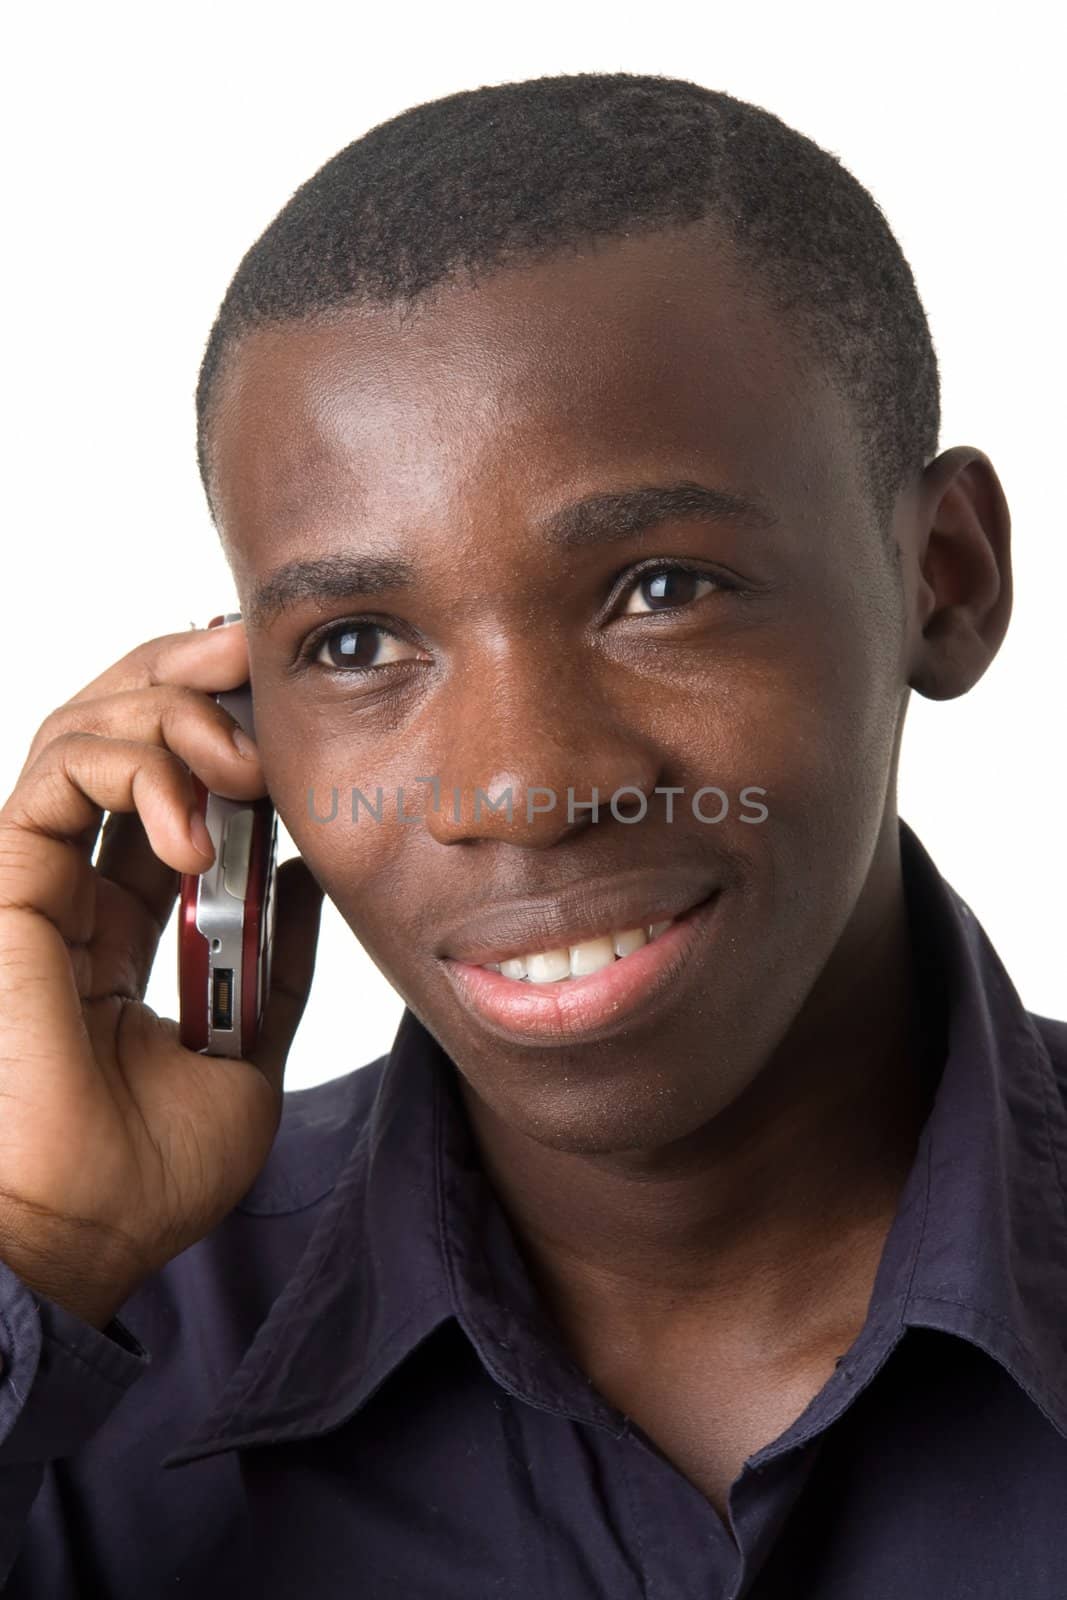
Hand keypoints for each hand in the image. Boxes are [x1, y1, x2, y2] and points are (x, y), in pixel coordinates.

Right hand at [0, 622, 322, 1328]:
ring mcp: (37, 882)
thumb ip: (273, 964)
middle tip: (255, 653)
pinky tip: (198, 825)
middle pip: (119, 735)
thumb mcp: (247, 1054)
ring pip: (85, 731)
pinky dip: (133, 768)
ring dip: (173, 715)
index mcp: (127, 926)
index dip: (221, 731)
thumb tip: (303, 877)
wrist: (85, 1232)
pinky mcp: (7, 883)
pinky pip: (57, 774)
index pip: (170, 791)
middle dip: (190, 675)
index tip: (285, 699)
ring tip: (245, 759)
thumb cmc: (147, 1171)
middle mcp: (77, 891)